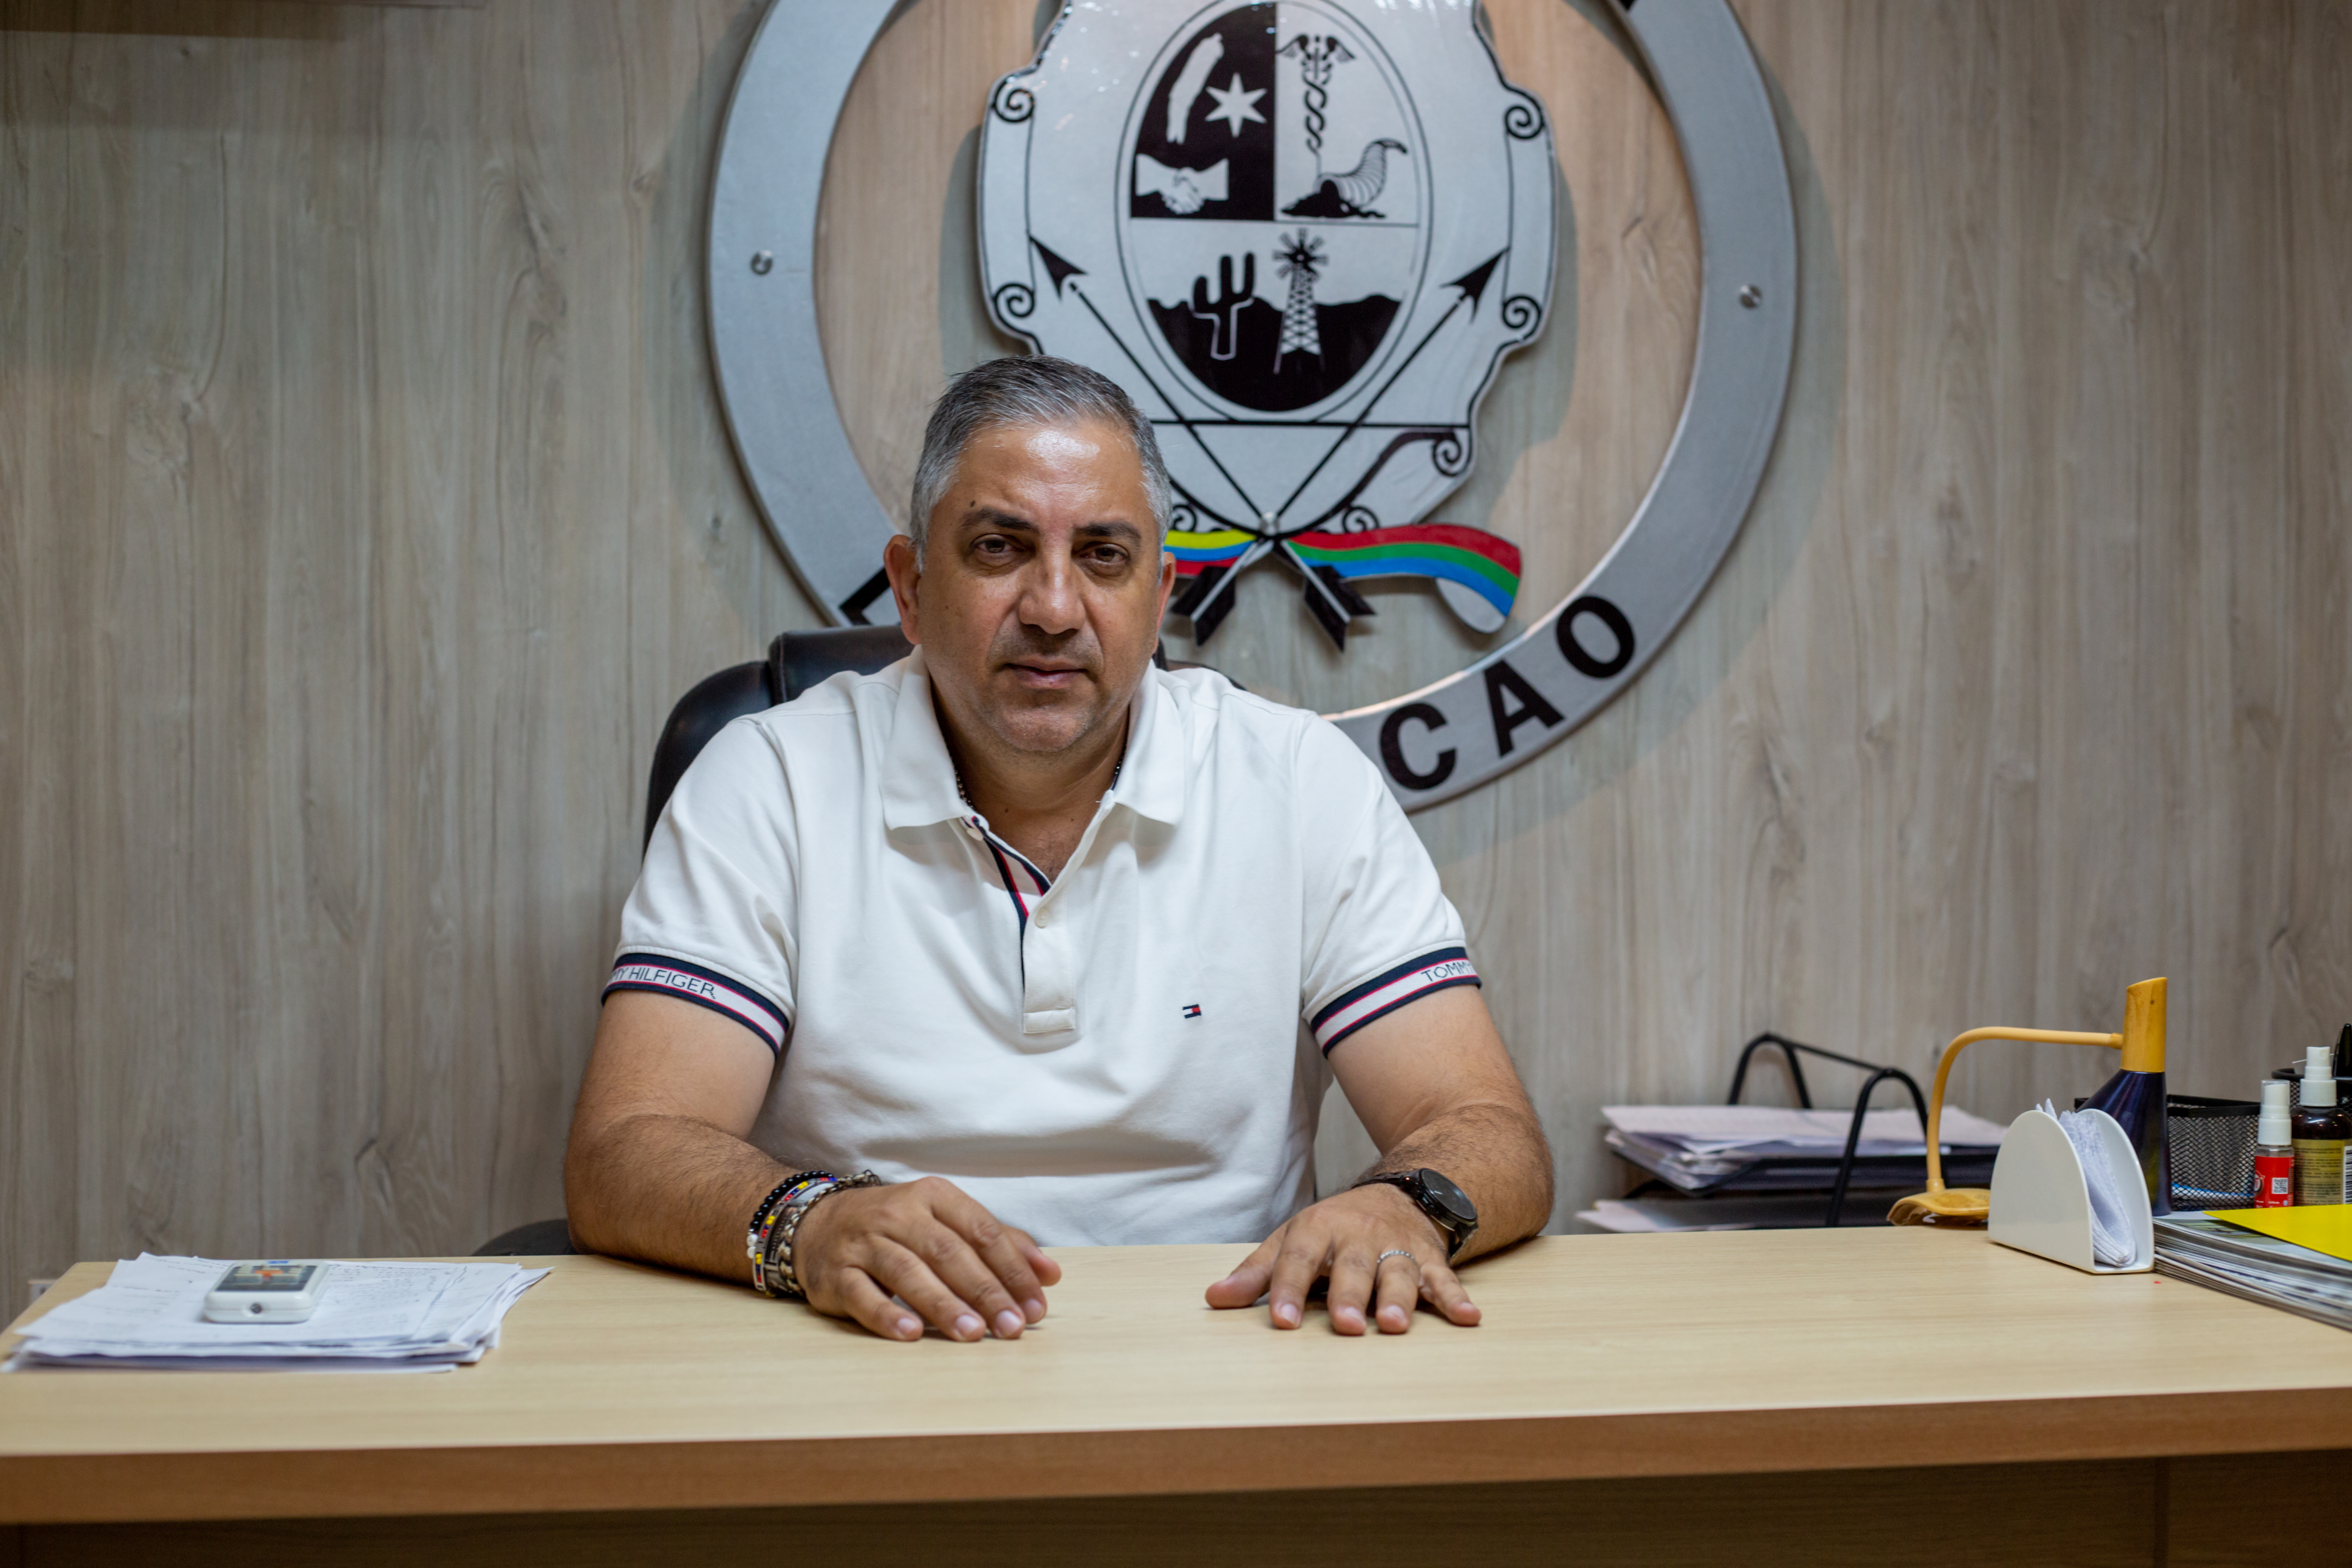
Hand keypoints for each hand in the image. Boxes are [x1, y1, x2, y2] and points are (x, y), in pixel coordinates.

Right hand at [792, 1175, 1061, 1342]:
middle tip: (1012, 1326)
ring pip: (909, 1272)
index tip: (1036, 1304)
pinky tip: (911, 1333)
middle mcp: (898, 1214)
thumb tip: (1049, 1274)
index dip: (1013, 1268)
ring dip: (943, 1304)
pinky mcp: (835, 1274)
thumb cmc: (897, 1228)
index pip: (982, 1230)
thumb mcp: (944, 1221)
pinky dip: (887, 1314)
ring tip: (973, 1334)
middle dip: (986, 1291)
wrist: (817, 1224)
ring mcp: (864, 1243)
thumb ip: (998, 1244)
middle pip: (949, 1253)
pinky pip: (863, 1294)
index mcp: (933, 1197)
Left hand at [1203, 1184, 1480, 1333]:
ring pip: (1398, 1272)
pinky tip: (1468, 1318)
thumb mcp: (1292, 1239)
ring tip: (1395, 1325)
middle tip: (1346, 1326)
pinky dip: (1456, 1298)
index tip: (1279, 1321)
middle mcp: (1359, 1237)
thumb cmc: (1335, 1228)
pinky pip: (1445, 1279)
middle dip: (1349, 1296)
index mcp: (1319, 1231)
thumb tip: (1214, 1300)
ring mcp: (1397, 1248)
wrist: (1399, 1192)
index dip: (1286, 1288)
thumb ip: (1257, 1272)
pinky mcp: (1430, 1259)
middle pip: (1352, 1267)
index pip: (1298, 1259)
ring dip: (1399, 1298)